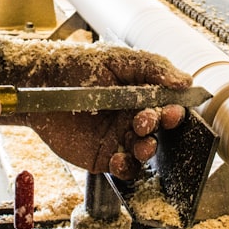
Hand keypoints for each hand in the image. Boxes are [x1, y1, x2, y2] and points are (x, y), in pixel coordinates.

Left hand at [13, 46, 191, 178]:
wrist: (42, 82)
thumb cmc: (79, 65)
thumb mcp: (120, 60)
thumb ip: (154, 68)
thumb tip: (186, 80)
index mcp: (141, 94)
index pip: (167, 106)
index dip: (174, 111)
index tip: (173, 110)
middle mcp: (132, 117)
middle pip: (159, 130)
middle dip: (159, 127)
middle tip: (146, 120)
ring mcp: (118, 138)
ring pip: (145, 152)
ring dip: (148, 150)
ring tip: (141, 143)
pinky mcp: (101, 156)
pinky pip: (123, 168)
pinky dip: (127, 168)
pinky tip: (119, 159)